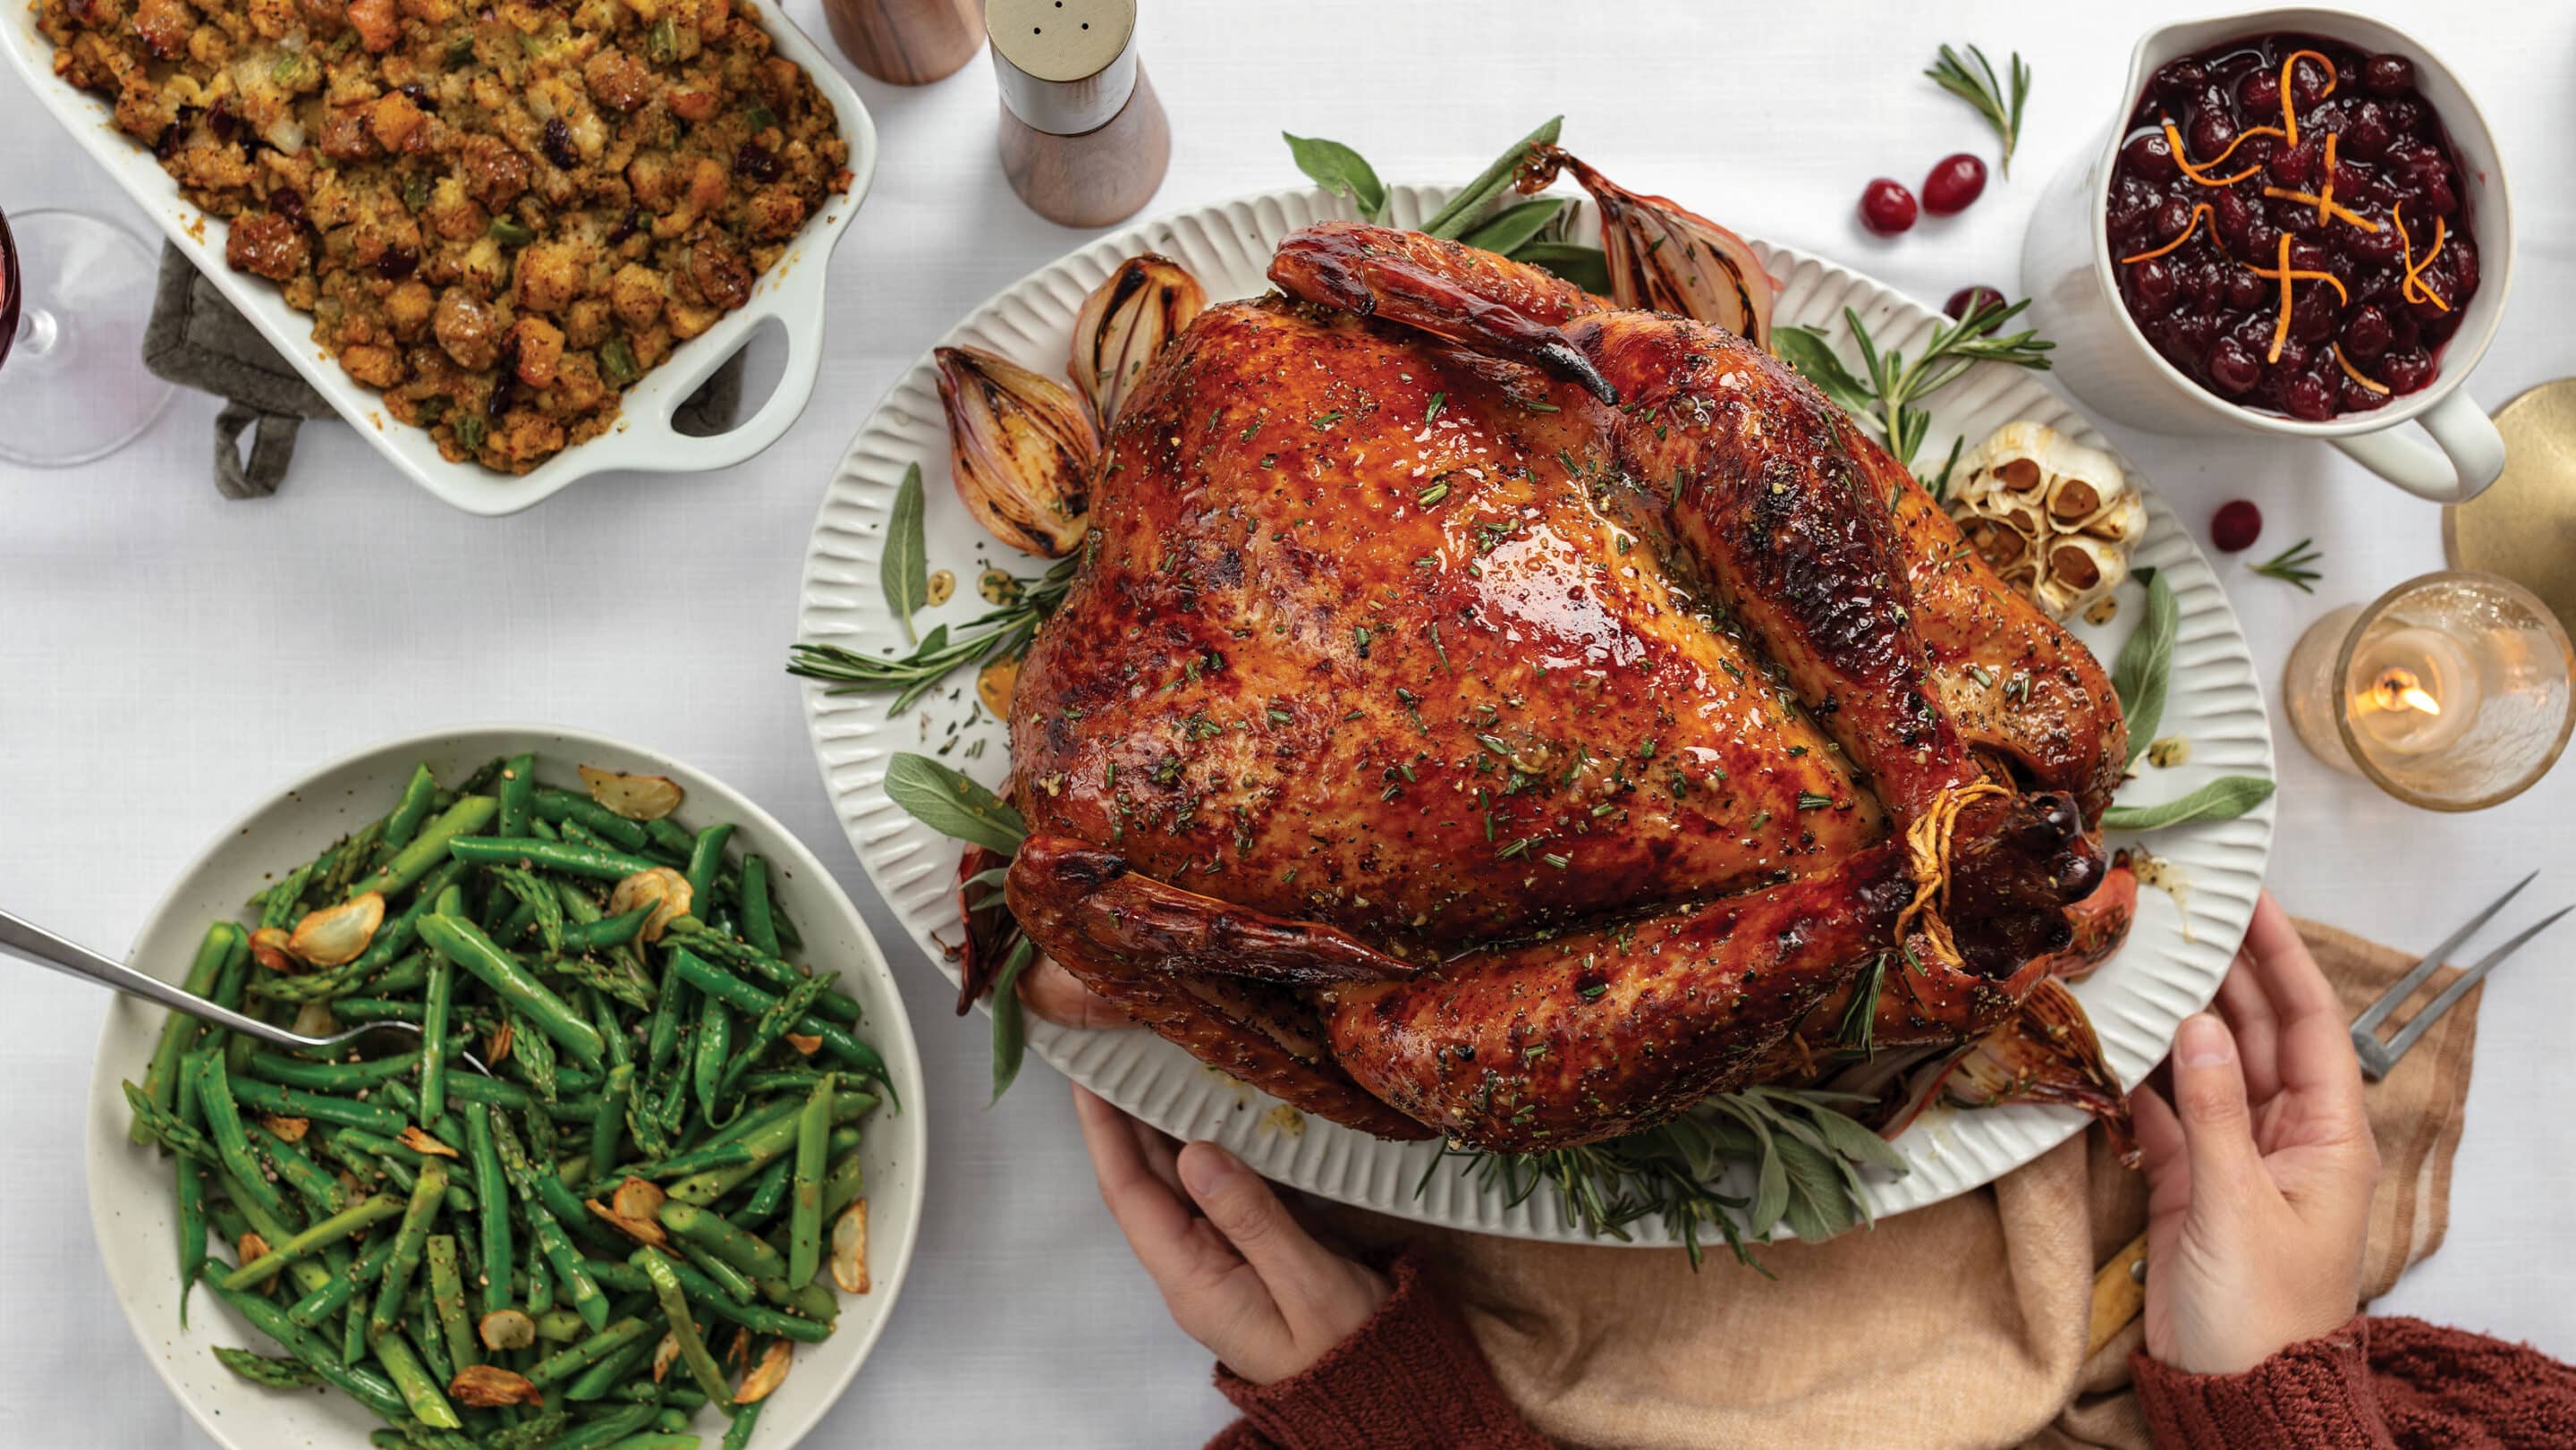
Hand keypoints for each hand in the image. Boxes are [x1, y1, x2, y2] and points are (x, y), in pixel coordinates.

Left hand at [1072, 1084, 1387, 1383]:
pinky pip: (1210, 1190)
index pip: (1131, 1195)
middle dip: (1121, 1118)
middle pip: (1142, 1183)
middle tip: (1115, 1052)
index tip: (1090, 1078)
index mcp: (1194, 1280)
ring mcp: (1217, 1260)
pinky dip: (1201, 1145)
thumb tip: (1196, 1154)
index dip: (1106, 1133)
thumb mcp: (1309, 1283)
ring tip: (1149, 1066)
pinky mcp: (1246, 1251)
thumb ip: (1253, 1219)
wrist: (1384, 1389)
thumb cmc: (1351, 1345)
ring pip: (1174, 1183)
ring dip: (1157, 1127)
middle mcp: (1192, 1268)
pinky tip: (1206, 1110)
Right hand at [2135, 891, 2379, 1373]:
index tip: (2251, 900)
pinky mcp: (2191, 1182)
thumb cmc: (2258, 1312)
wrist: (2232, 1394)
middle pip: (2256, 1033)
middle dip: (2224, 973)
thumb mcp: (2235, 1205)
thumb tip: (2195, 1024)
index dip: (2282, 958)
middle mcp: (2287, 1135)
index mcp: (2328, 1136)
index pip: (2310, 1023)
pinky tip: (2109, 1037)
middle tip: (2178, 912)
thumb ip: (2212, 1111)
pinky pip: (2166, 1110)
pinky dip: (2139, 1075)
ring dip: (2177, 1016)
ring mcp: (2237, 1156)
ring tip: (2138, 957)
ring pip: (2206, 1065)